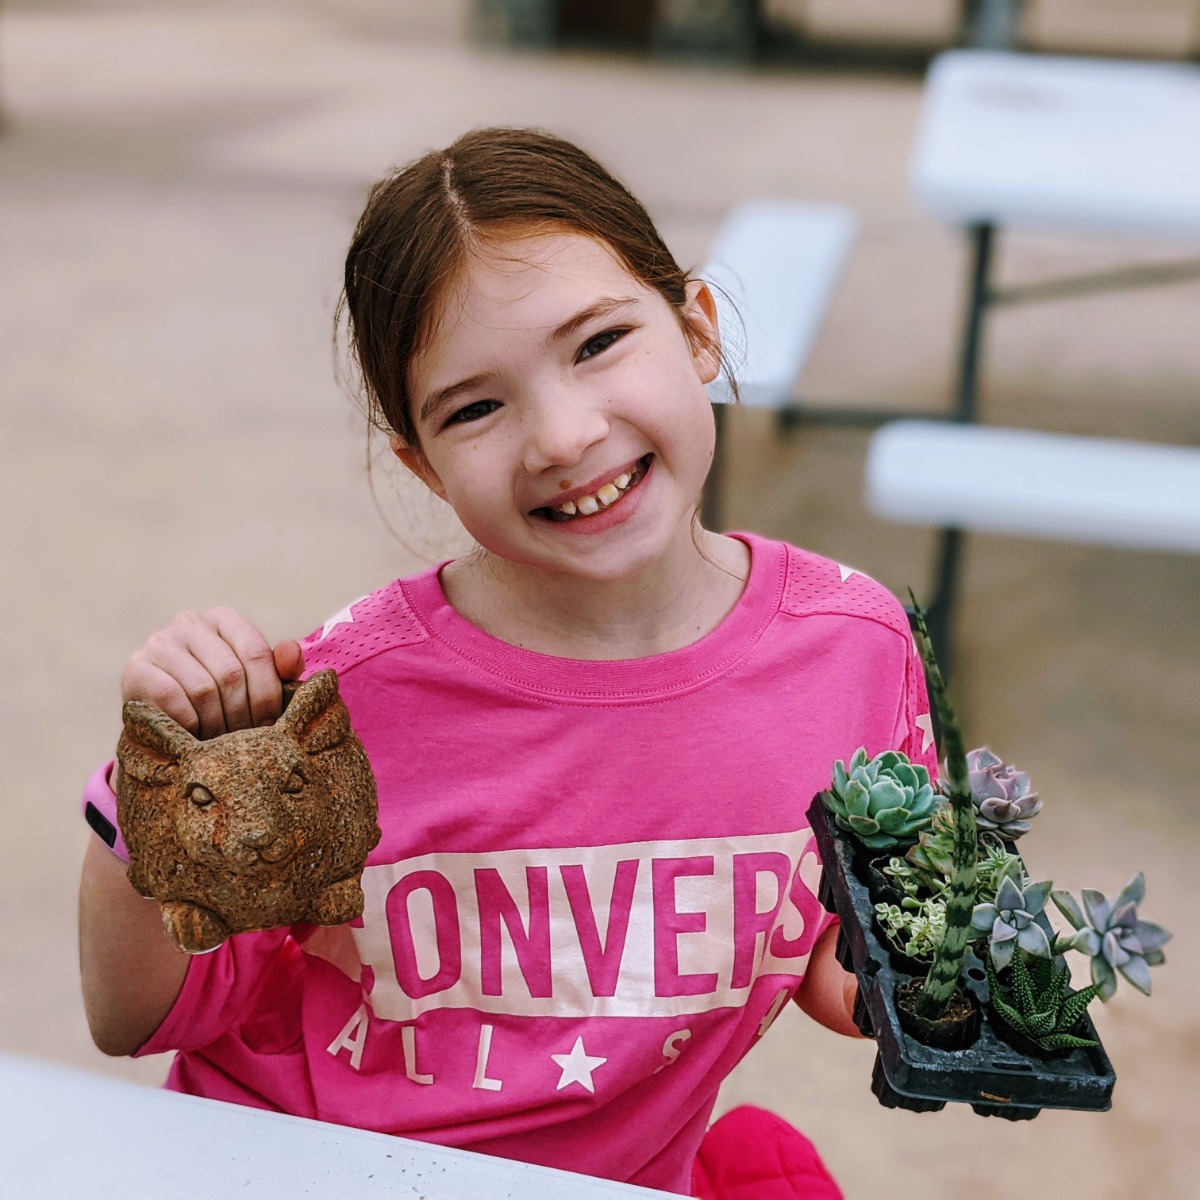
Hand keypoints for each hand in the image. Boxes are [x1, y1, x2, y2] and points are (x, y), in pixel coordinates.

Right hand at [120, 608, 304, 738]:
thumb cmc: (219, 697)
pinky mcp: (136, 667)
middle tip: (243, 740)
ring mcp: (160, 641)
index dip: (267, 695)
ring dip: (216, 723)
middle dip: (242, 714)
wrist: (162, 715)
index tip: (269, 725)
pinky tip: (193, 734)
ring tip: (220, 741)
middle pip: (231, 673)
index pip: (256, 654)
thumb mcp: (253, 682)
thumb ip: (279, 669)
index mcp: (225, 619)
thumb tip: (291, 652)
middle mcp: (190, 622)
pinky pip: (172, 698)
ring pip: (203, 688)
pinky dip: (189, 723)